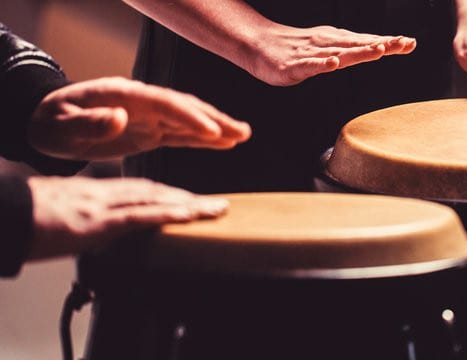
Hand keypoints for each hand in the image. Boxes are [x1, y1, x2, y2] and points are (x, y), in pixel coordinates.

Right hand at [27, 176, 228, 258]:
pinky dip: (169, 213)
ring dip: (189, 204)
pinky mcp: (96, 221)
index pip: (138, 191)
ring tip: (216, 208)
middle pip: (154, 192)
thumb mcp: (54, 213)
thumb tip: (89, 226)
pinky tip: (190, 214)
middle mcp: (101, 194)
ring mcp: (101, 206)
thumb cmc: (19, 215)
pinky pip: (141, 215)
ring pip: (155, 200)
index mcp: (92, 193)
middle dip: (186, 197)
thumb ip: (78, 216)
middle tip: (215, 203)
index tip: (188, 199)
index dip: (166, 194)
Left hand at [28, 77, 251, 160]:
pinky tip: (224, 143)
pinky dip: (203, 139)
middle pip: (184, 107)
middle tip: (242, 132)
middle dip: (214, 119)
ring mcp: (148, 116)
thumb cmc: (50, 124)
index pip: (163, 103)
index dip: (188, 116)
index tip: (211, 132)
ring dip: (216, 127)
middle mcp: (141, 102)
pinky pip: (180, 134)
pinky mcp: (150, 131)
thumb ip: (88, 122)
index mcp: (122, 95)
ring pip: (188, 119)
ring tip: (244, 135)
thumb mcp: (59, 126)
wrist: (47, 125)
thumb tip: (119, 117)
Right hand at [244, 24, 415, 85]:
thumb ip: (352, 50)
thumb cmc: (297, 48)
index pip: (367, 41)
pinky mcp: (294, 65)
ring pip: (338, 53)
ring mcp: (311, 53)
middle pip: (358, 44)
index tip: (410, 43)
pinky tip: (333, 64)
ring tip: (378, 51)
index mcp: (337, 41)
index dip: (388, 42)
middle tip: (403, 43)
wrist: (259, 44)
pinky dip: (322, 63)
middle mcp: (328, 43)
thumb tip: (381, 46)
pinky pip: (310, 64)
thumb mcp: (329, 48)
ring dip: (358, 52)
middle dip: (382, 44)